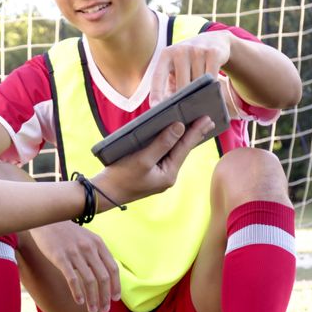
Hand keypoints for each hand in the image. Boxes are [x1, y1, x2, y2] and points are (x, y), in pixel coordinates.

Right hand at [30, 222, 120, 311]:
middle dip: (105, 296)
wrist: (46, 220)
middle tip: (104, 310)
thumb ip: (97, 253)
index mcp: (98, 243)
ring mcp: (75, 253)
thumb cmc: (67, 233)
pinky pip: (72, 279)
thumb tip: (106, 274)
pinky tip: (79, 301)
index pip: (113, 268)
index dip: (116, 285)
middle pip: (103, 277)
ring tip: (92, 310)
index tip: (115, 298)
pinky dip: (77, 292)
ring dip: (93, 298)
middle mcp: (89, 248)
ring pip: (89, 281)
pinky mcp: (60, 258)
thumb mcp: (87, 238)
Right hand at [91, 115, 214, 207]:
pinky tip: (173, 137)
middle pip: (183, 151)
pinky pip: (164, 155)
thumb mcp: (142, 159)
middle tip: (208, 120)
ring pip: (174, 153)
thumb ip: (162, 143)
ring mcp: (159, 176)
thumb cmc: (121, 177)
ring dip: (183, 139)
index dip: (196, 131)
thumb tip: (180, 127)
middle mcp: (167, 176)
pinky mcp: (150, 173)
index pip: (185, 148)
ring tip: (195, 126)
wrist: (102, 194)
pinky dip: (170, 144)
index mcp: (168, 174)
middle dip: (194, 135)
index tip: (207, 118)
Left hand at [149, 31, 229, 105]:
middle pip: (181, 85)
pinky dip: (211, 88)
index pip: (157, 76)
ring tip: (199, 106)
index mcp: (166, 54)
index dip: (156, 93)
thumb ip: (169, 86)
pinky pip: (212, 78)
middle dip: (183, 101)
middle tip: (185, 115)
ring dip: (199, 95)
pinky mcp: (213, 53)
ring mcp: (197, 50)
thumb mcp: (175, 69)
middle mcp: (180, 50)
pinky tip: (211, 94)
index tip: (155, 108)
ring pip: (198, 83)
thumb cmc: (189, 61)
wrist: (214, 40)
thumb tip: (166, 109)